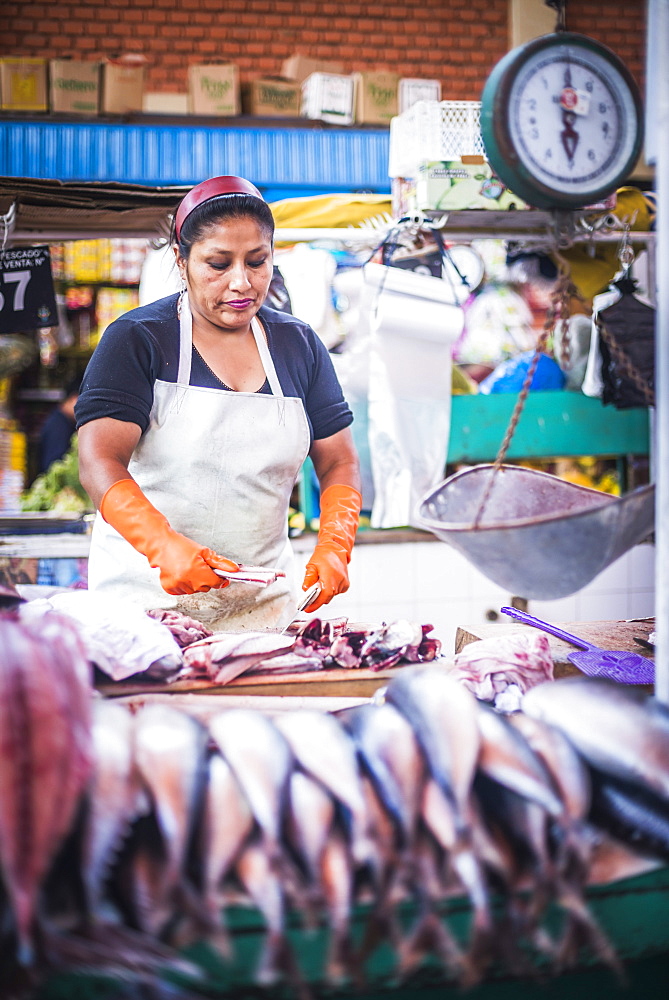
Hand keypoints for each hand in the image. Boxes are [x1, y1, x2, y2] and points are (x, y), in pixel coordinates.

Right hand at [100, 478, 238, 595]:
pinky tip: (181, 574)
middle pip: (206, 588)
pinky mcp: (169, 588)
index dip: (220, 578)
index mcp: (198, 571)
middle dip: (206, 579)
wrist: (160, 545)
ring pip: (195, 590)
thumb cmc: (180, 546)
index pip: (217, 583)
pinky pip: (183, 591)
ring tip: (188, 568)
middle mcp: (187, 581)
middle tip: (199, 566)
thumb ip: (220, 562)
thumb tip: (234, 569)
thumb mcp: (204, 551)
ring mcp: (178, 586)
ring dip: (195, 582)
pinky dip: (184, 585)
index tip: (219, 575)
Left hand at [301, 484, 361, 611]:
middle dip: (317, 598)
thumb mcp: (311, 566)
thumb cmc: (324, 555)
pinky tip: (327, 581)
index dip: (314, 605)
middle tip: (308, 595)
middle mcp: (339, 583)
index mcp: (330, 579)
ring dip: (323, 593)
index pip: (322, 598)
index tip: (306, 609)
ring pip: (331, 595)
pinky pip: (336, 592)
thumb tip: (305, 591)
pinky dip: (330, 589)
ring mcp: (344, 584)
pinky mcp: (346, 585)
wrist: (337, 547)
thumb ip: (308, 580)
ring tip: (318, 583)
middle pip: (326, 598)